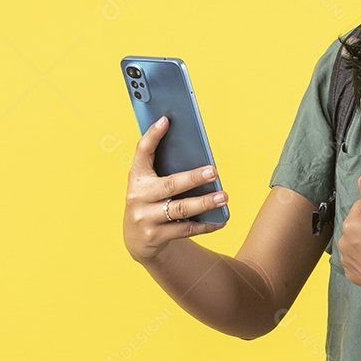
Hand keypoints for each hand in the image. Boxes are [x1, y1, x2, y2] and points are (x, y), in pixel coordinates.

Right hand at [123, 116, 228, 262]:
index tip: (166, 120)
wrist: (137, 240)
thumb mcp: (151, 184)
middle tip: (214, 171)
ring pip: (180, 209)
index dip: (152, 136)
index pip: (142, 152)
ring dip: (205, 203)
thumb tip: (198, 154)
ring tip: (223, 196)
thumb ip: (166, 169)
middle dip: (193, 178)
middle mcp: (137, 196)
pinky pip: (185, 229)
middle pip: (170, 185)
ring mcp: (145, 218)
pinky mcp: (154, 237)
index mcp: (137, 177)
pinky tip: (220, 219)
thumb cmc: (151, 202)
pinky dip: (205, 225)